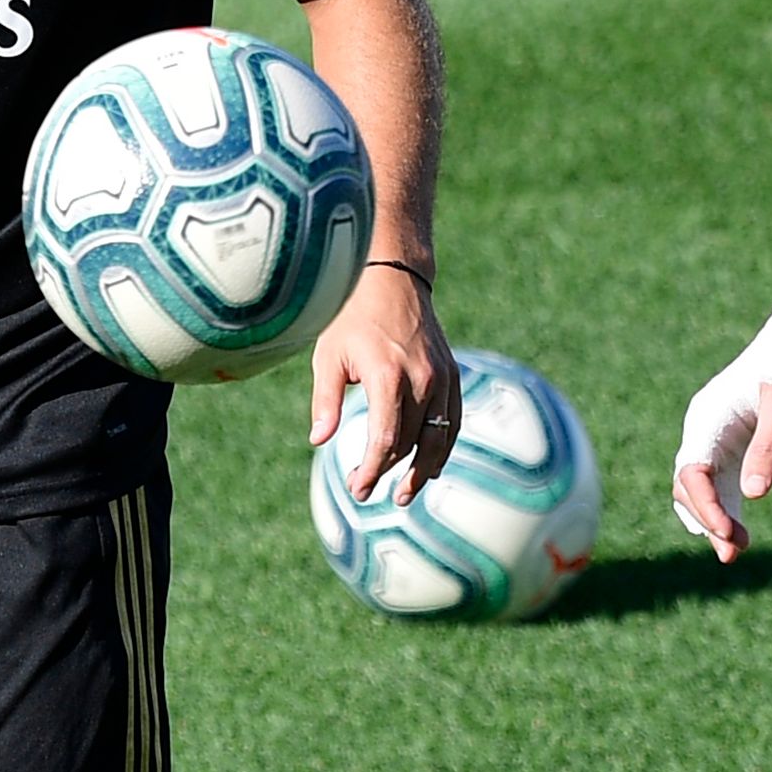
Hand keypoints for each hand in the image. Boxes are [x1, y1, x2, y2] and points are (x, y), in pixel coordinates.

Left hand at [310, 261, 457, 502]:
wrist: (391, 277)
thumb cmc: (351, 316)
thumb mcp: (329, 356)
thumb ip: (326, 402)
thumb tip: (319, 441)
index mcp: (389, 377)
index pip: (385, 441)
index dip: (371, 471)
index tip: (357, 489)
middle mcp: (422, 380)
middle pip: (410, 443)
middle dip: (387, 472)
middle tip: (362, 489)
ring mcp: (442, 377)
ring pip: (439, 438)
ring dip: (423, 471)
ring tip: (405, 494)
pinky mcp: (452, 374)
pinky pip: (452, 420)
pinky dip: (443, 446)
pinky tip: (431, 466)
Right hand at [672, 247, 771, 562]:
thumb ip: (770, 448)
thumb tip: (754, 496)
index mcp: (708, 416)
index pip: (692, 472)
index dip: (706, 507)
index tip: (731, 535)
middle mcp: (705, 428)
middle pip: (690, 486)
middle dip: (708, 520)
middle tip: (737, 552)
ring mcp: (717, 436)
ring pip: (702, 489)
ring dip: (715, 520)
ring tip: (737, 552)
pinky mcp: (736, 442)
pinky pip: (721, 482)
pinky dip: (728, 508)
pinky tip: (741, 534)